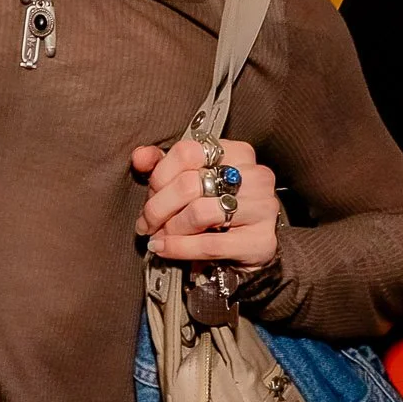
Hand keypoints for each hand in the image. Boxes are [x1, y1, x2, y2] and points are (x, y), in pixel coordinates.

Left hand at [132, 138, 280, 271]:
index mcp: (236, 152)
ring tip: (159, 236)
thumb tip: (140, 157)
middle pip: (189, 184)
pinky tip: (165, 249)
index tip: (150, 194)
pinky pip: (210, 244)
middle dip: (158, 207)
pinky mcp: (261, 240)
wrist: (248, 247)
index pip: (187, 152)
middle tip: (147, 222)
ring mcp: (262, 208)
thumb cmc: (215, 208)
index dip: (160, 175)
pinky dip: (180, 248)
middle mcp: (255, 176)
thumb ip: (162, 165)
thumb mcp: (187, 182)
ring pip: (199, 213)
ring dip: (171, 229)